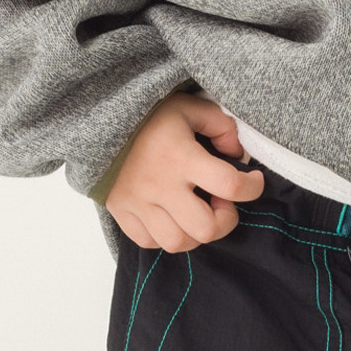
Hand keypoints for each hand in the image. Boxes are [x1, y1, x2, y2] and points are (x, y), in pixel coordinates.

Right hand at [102, 90, 264, 253]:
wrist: (97, 119)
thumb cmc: (149, 115)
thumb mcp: (190, 107)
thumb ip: (221, 125)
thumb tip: (238, 154)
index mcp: (180, 156)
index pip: (230, 185)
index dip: (252, 188)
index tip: (253, 181)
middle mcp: (160, 185)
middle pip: (205, 228)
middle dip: (225, 220)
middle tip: (220, 202)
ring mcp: (138, 203)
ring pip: (178, 242)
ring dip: (196, 232)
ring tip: (197, 211)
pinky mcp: (122, 212)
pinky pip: (149, 242)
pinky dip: (166, 235)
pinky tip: (172, 216)